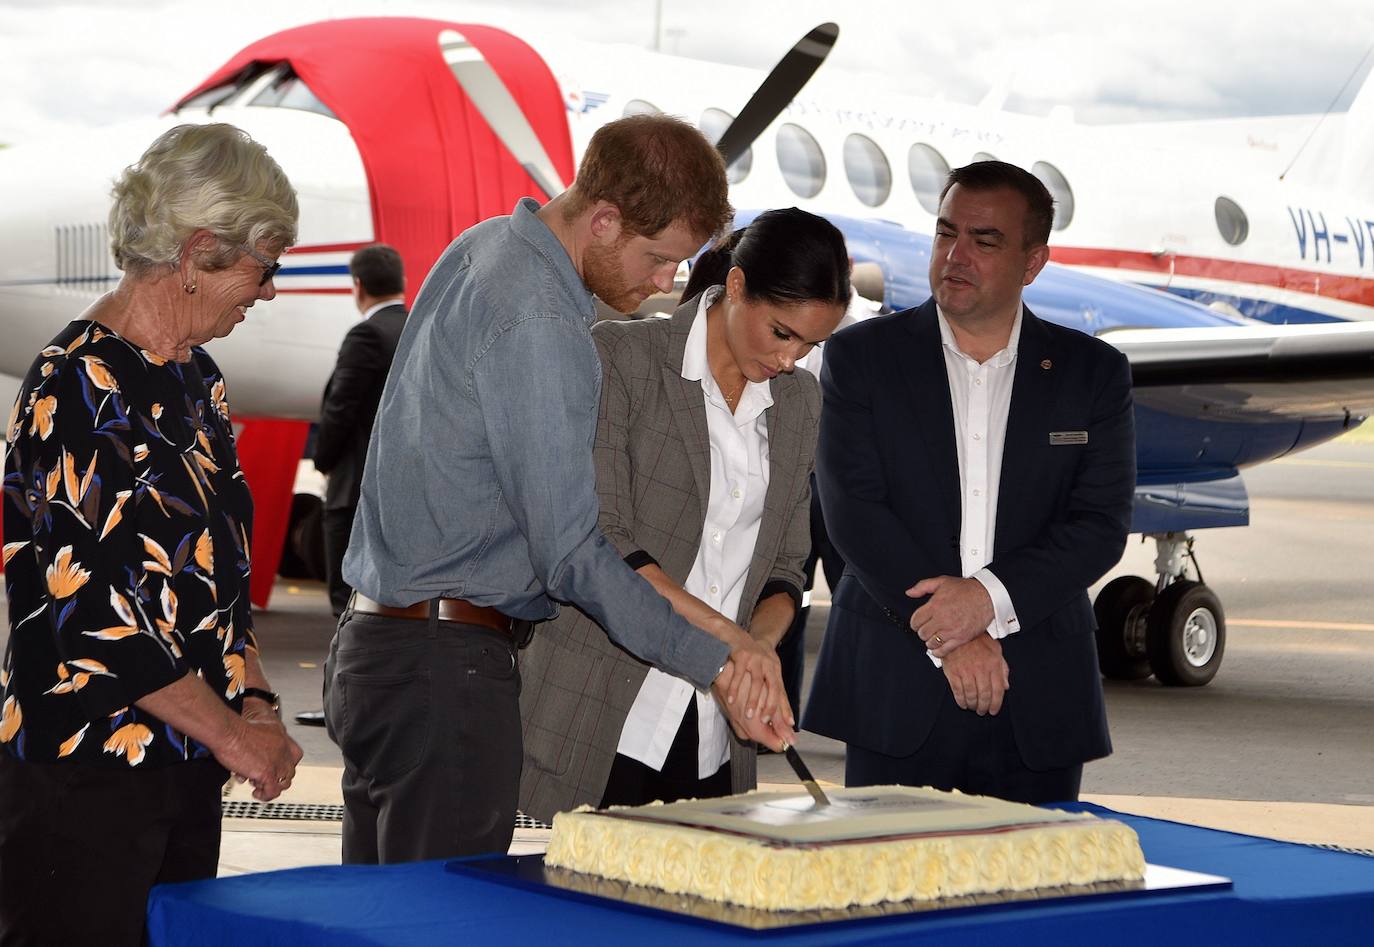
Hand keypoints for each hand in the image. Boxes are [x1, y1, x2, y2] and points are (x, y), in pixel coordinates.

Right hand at [218, 712, 303, 801]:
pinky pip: (273, 791)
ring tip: (257, 785)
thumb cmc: (234, 728)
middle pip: (289, 770)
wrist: (227, 731)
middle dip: (276, 777)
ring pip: (283, 783)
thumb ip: (261, 739)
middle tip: (262, 778)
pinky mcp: (267, 773)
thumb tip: (256, 752)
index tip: (275, 768)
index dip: (285, 764)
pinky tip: (257, 793)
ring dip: (270, 786)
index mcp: (281, 737)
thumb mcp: (256, 728)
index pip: (294, 755)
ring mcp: (276, 762)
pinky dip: (265, 795)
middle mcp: (282, 749)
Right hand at [711, 629, 796, 749]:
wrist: (737, 635)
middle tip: (764, 722)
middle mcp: (768, 665)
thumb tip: (785, 714)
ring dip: (753, 700)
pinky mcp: (742, 655)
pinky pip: (739, 675)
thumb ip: (774, 691)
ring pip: (756, 683)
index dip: (785, 708)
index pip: (782, 692)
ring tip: (748, 715)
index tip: (787, 725)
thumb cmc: (754, 657)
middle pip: (772, 688)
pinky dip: (735, 688)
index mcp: (774, 671)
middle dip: (770, 706)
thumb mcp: (767, 671)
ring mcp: (755, 660)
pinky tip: (731, 700)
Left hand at [907, 576, 994, 657]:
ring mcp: (951, 630)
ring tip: (933, 637)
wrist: (988, 596)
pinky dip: (938, 651)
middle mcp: (942, 619)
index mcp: (935, 606)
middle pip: (922, 633)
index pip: (915, 621)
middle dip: (922, 631)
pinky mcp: (961, 638)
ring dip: (930, 641)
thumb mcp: (942, 581)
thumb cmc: (966, 589)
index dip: (915, 623)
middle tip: (927, 629)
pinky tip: (938, 648)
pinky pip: (943, 651)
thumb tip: (909, 592)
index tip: (918, 623)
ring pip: (931, 643)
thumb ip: (923, 586)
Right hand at [941, 634, 1009, 715]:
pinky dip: (961, 700)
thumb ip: (1003, 668)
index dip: (996, 703)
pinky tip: (963, 703)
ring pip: (971, 695)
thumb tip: (1005, 686)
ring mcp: (966, 671)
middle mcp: (980, 669)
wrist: (958, 631)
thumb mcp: (996, 650)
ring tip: (973, 707)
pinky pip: (958, 691)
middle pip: (984, 695)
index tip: (994, 710)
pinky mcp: (953, 672)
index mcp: (993, 664)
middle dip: (984, 707)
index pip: (997, 689)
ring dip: (973, 705)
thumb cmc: (978, 641)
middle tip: (983, 711)